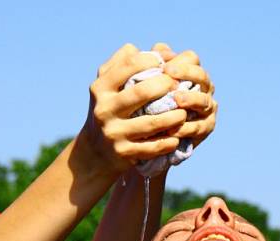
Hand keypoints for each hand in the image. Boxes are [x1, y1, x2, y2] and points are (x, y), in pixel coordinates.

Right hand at [78, 44, 187, 175]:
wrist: (95, 151)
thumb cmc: (109, 109)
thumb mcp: (107, 85)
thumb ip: (123, 63)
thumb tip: (152, 49)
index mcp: (101, 88)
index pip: (129, 65)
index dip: (151, 60)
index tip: (166, 63)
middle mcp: (104, 109)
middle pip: (141, 93)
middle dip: (166, 86)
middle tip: (181, 86)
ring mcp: (113, 132)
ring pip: (150, 123)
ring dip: (173, 117)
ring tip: (184, 113)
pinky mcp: (123, 152)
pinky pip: (151, 148)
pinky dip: (167, 142)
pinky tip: (176, 138)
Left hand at [161, 46, 216, 147]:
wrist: (157, 136)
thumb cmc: (152, 105)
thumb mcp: (149, 85)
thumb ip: (154, 66)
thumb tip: (157, 48)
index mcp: (190, 74)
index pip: (192, 59)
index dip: (179, 61)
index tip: (164, 67)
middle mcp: (203, 88)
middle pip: (202, 76)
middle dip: (188, 74)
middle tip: (169, 75)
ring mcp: (207, 109)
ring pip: (204, 101)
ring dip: (191, 99)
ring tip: (176, 100)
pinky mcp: (206, 128)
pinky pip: (199, 127)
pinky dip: (186, 128)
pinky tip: (172, 129)